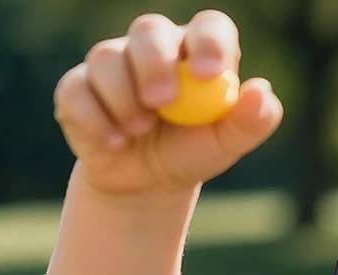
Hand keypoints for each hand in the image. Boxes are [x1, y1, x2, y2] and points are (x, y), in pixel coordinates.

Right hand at [53, 10, 282, 194]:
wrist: (147, 183)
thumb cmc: (192, 152)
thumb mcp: (227, 144)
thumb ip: (253, 120)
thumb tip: (261, 91)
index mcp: (197, 52)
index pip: (209, 27)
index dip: (208, 43)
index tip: (207, 74)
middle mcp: (155, 47)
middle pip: (149, 30)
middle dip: (154, 64)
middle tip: (162, 102)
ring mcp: (113, 62)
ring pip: (106, 58)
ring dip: (123, 99)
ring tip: (139, 132)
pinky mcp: (78, 86)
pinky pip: (76, 90)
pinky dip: (95, 120)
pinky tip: (114, 142)